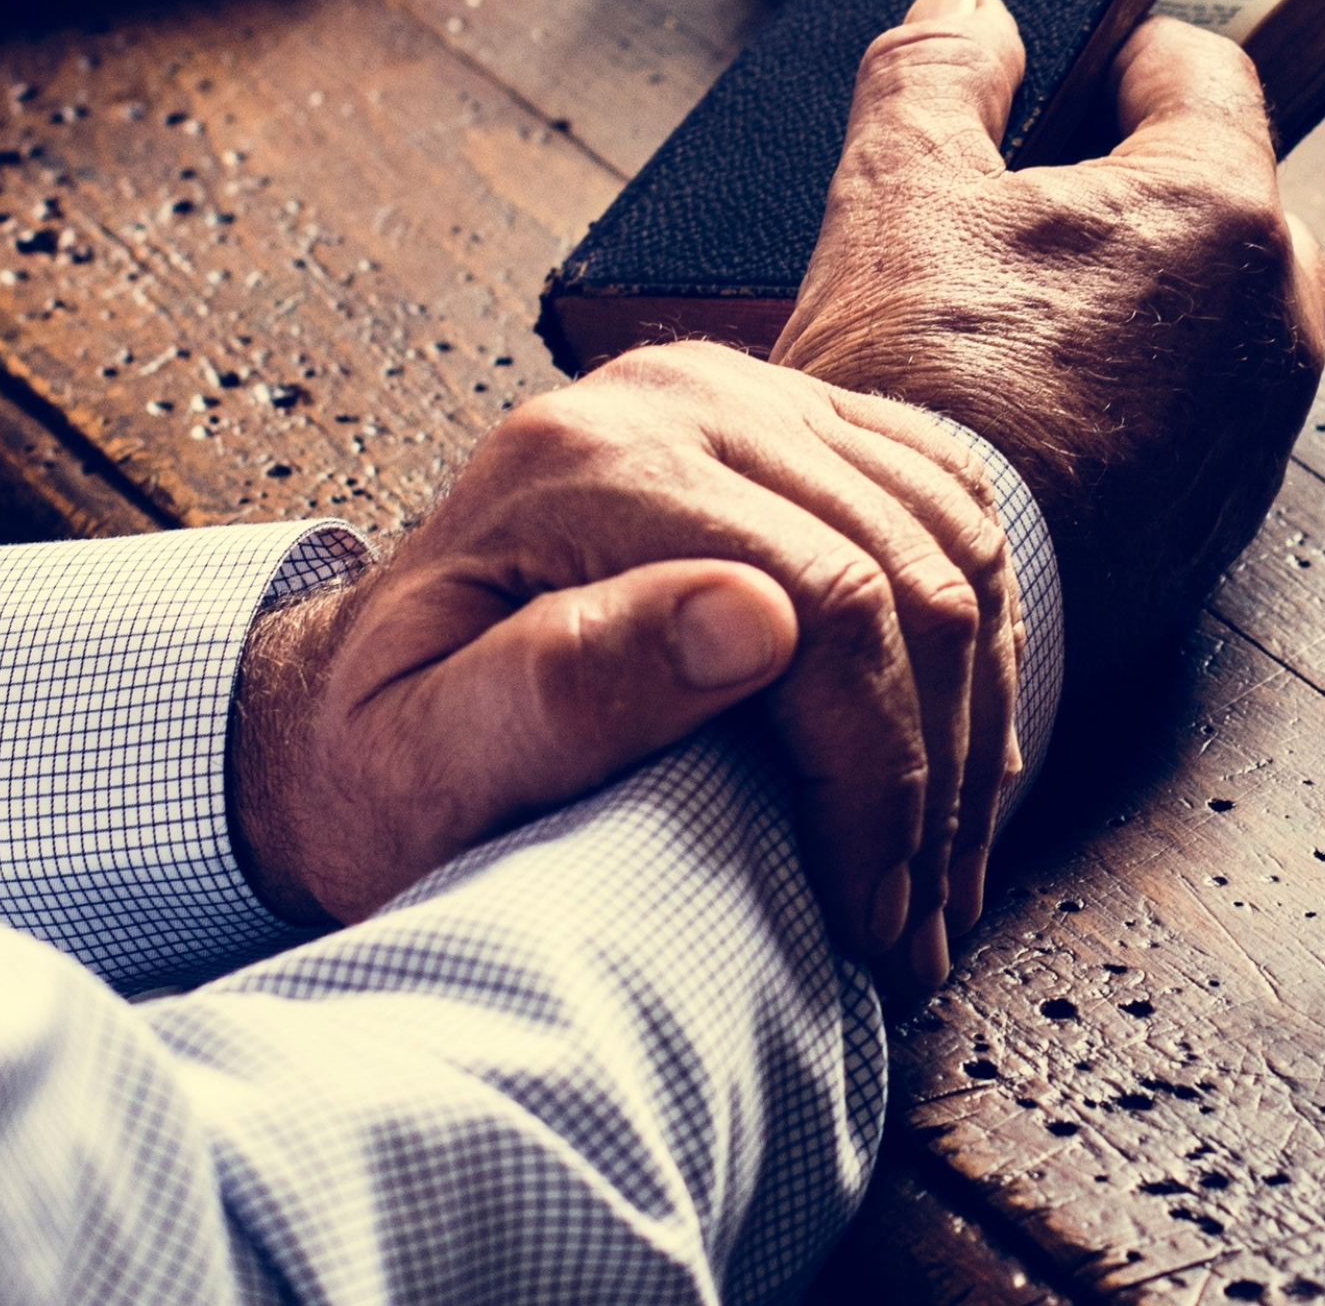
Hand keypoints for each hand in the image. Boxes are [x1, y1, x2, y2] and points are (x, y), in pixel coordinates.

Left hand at [230, 339, 1016, 987]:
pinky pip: (952, 511)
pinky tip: (953, 758)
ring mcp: (745, 394)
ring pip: (954, 544)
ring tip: (939, 876)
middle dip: (935, 777)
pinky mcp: (796, 422)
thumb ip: (561, 690)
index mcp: (582, 463)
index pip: (823, 603)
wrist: (345, 705)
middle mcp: (674, 396)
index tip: (868, 916)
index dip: (875, 778)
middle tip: (913, 929)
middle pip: (907, 575)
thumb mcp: (421, 760)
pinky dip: (979, 646)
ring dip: (972, 725)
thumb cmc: (377, 758)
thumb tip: (749, 621)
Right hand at [776, 0, 1324, 692]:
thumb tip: (969, 13)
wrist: (925, 610)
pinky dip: (1143, 397)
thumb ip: (937, 75)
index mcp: (1216, 208)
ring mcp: (1259, 428)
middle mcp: (1273, 316)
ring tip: (1028, 317)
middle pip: (1229, 196)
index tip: (1083, 68)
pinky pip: (1202, 417)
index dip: (1129, 56)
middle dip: (1144, 185)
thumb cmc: (921, 396)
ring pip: (1220, 315)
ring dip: (1147, 297)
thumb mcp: (896, 193)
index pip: (1206, 73)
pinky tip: (1045, 414)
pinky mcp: (1224, 518)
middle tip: (1037, 206)